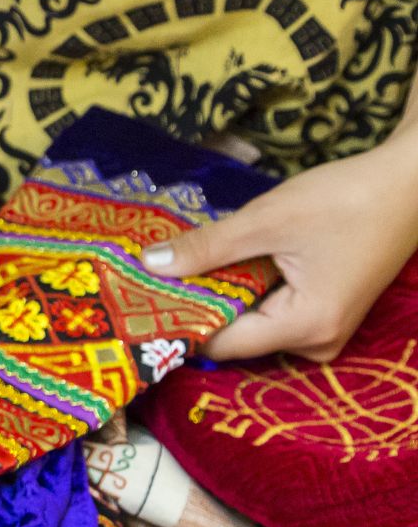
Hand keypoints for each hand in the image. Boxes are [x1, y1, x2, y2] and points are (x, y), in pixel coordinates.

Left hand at [143, 137, 417, 362]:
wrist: (410, 182)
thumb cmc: (346, 200)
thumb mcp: (266, 221)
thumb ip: (207, 248)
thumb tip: (150, 265)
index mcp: (306, 327)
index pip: (224, 344)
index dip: (180, 324)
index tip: (137, 307)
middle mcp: (318, 342)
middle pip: (237, 338)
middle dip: (198, 308)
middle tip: (148, 283)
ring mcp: (325, 330)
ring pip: (253, 324)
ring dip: (220, 297)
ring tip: (176, 270)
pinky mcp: (326, 311)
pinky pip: (272, 312)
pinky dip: (245, 291)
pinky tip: (219, 267)